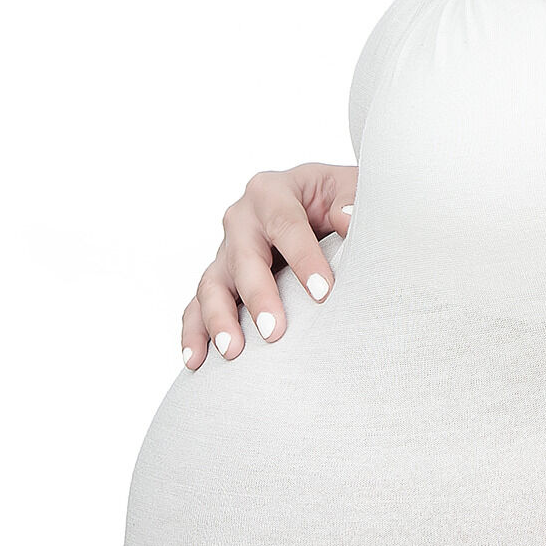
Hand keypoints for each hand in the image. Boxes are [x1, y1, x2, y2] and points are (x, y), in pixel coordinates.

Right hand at [182, 163, 357, 366]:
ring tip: (232, 351)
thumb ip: (351, 198)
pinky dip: (195, 331)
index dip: (303, 258)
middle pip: (244, 258)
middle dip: (258, 296)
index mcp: (272, 191)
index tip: (322, 292)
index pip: (286, 224)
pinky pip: (197, 305)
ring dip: (219, 318)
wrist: (318, 206)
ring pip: (213, 284)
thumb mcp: (348, 187)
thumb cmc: (334, 199)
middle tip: (274, 331)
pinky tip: (197, 359)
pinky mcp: (219, 278)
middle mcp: (242, 219)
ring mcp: (226, 250)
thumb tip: (345, 217)